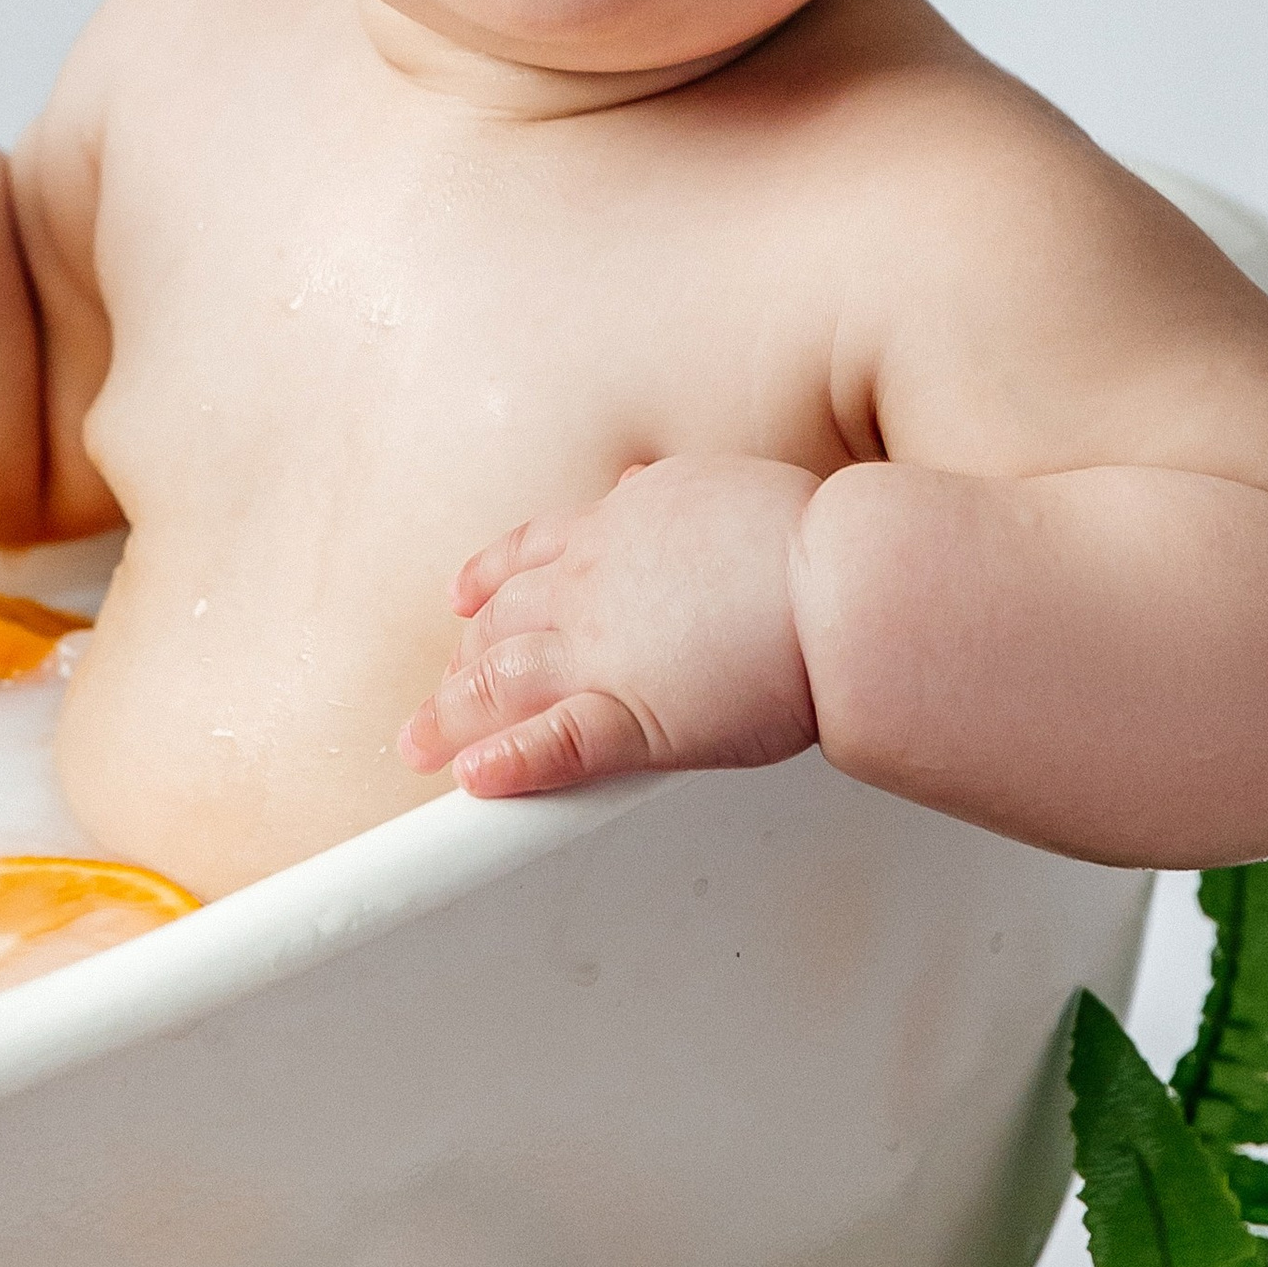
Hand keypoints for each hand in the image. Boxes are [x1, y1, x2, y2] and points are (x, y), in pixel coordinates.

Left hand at [400, 455, 821, 798]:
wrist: (846, 579)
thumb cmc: (807, 541)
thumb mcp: (716, 486)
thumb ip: (666, 499)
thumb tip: (635, 489)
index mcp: (615, 528)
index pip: (527, 555)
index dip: (484, 582)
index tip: (462, 601)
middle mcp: (591, 586)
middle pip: (498, 625)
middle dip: (460, 662)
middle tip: (438, 696)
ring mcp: (604, 652)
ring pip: (502, 682)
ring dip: (452, 718)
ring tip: (421, 746)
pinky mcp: (634, 717)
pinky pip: (552, 745)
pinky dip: (506, 764)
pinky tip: (474, 780)